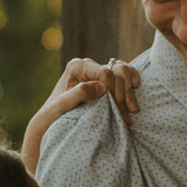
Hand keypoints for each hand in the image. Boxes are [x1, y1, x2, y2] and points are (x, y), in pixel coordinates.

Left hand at [23, 58, 141, 172]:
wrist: (52, 120)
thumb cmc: (54, 114)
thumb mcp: (62, 105)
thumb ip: (79, 94)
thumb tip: (102, 87)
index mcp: (77, 67)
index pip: (105, 72)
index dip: (113, 90)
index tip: (115, 109)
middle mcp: (88, 66)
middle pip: (117, 72)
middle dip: (122, 94)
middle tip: (124, 116)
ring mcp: (98, 71)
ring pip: (123, 71)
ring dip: (129, 92)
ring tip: (131, 111)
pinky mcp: (105, 79)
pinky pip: (125, 73)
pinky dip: (132, 82)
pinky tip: (133, 92)